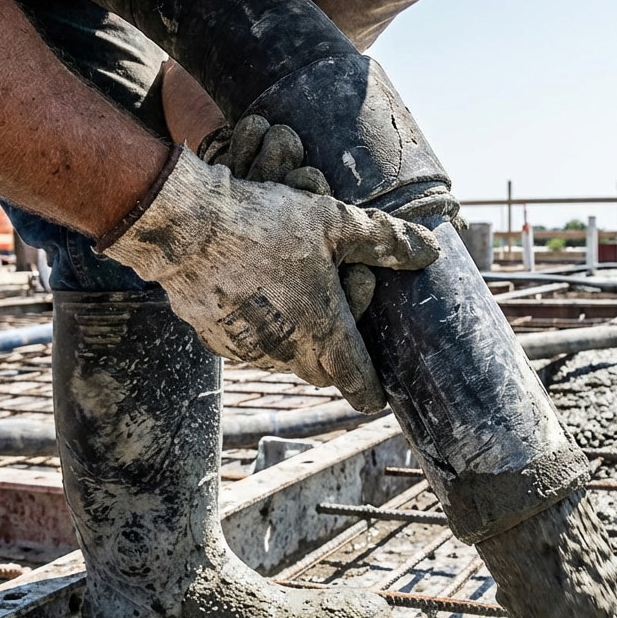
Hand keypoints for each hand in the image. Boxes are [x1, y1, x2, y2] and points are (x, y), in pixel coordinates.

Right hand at [100, 146, 438, 411]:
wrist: (185, 227)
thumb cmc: (265, 223)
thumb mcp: (335, 222)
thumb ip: (385, 240)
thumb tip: (430, 252)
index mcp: (323, 331)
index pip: (356, 381)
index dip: (371, 389)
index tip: (378, 395)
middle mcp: (285, 351)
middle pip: (321, 371)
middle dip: (337, 353)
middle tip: (340, 310)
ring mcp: (246, 350)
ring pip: (284, 359)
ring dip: (299, 339)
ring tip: (300, 294)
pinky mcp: (213, 339)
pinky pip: (249, 346)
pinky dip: (262, 331)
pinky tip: (259, 295)